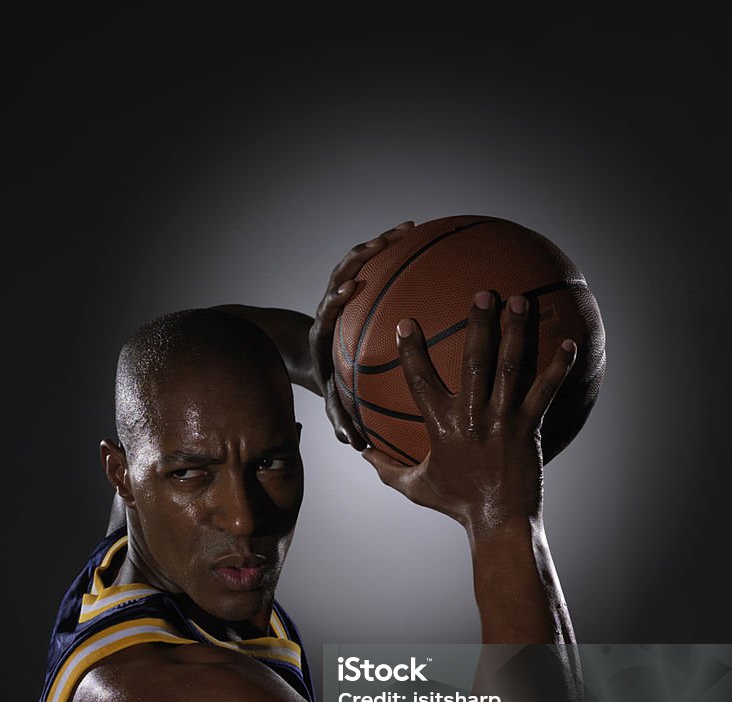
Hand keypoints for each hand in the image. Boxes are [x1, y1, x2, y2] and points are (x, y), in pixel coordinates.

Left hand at [309, 221, 414, 448]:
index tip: (348, 291)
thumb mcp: (332, 400)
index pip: (326, 309)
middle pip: (341, 272)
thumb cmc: (328, 380)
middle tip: (381, 245)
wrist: (314, 356)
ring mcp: (344, 291)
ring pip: (358, 259)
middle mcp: (331, 306)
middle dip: (360, 257)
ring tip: (407, 228)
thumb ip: (340, 418)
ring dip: (380, 243)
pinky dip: (393, 248)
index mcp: (324, 331)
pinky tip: (417, 237)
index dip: (335, 299)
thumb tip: (353, 443)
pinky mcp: (358, 283)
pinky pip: (375, 262)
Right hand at [362, 292, 576, 535]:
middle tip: (484, 293)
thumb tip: (363, 456)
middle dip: (479, 323)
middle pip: (474, 361)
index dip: (411, 350)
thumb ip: (387, 469)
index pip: (420, 380)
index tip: (405, 322)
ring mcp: (503, 420)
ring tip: (521, 300)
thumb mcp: (416, 487)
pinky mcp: (528, 427)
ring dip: (516, 331)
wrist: (499, 522)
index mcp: (441, 426)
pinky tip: (569, 344)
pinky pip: (545, 391)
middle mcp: (472, 416)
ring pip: (510, 367)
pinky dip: (558, 367)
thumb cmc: (457, 504)